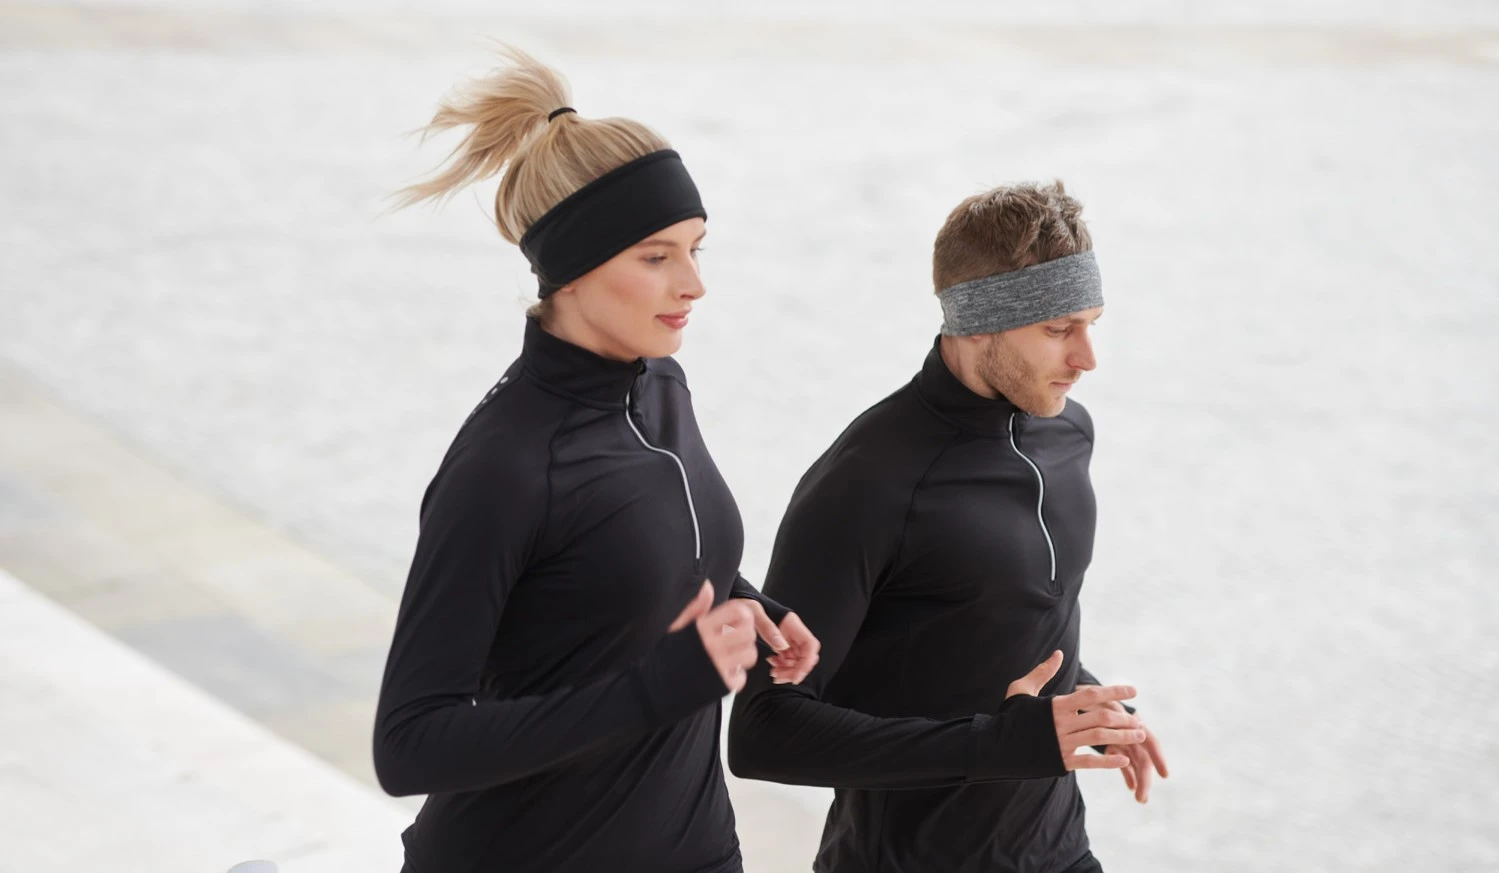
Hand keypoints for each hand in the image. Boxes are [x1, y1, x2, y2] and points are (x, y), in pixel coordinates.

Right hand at [669, 581, 758, 691]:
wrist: (651, 689)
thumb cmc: (664, 657)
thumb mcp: (675, 629)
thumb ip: (694, 608)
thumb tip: (707, 586)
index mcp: (701, 628)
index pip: (736, 611)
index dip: (743, 613)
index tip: (737, 620)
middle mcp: (711, 646)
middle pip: (749, 632)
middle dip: (746, 634)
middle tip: (736, 639)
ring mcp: (717, 666)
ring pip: (750, 654)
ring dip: (744, 656)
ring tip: (732, 656)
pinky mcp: (719, 685)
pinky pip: (741, 678)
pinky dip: (736, 677)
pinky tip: (724, 673)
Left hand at [736, 599, 821, 684]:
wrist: (741, 602)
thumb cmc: (748, 603)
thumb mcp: (755, 613)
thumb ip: (768, 629)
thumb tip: (782, 646)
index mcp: (791, 623)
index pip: (810, 644)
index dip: (807, 662)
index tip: (796, 675)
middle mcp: (793, 632)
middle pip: (805, 656)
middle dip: (796, 670)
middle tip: (780, 677)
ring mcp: (788, 638)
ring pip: (798, 660)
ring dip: (789, 671)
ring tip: (774, 673)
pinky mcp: (782, 643)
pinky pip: (788, 659)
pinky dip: (782, 667)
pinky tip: (772, 665)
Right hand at [1005, 650, 1144, 771]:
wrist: (994, 747)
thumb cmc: (1008, 716)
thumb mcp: (1021, 689)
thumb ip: (1042, 672)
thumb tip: (1059, 654)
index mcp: (1056, 705)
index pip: (1091, 695)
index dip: (1114, 691)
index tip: (1134, 690)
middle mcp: (1062, 723)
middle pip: (1101, 717)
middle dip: (1124, 718)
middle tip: (1140, 721)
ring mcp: (1062, 743)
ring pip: (1099, 738)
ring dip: (1123, 737)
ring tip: (1140, 737)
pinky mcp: (1060, 761)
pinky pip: (1089, 761)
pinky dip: (1108, 761)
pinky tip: (1124, 759)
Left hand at [1092, 700, 1168, 802]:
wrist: (1084, 698)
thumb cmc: (1093, 698)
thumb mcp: (1101, 701)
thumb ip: (1113, 711)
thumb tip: (1128, 716)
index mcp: (1131, 722)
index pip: (1150, 741)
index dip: (1158, 757)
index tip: (1164, 775)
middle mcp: (1131, 733)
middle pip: (1143, 757)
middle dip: (1145, 779)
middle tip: (1142, 799)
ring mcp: (1124, 740)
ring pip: (1136, 763)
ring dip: (1139, 780)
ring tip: (1141, 799)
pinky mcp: (1115, 746)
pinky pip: (1125, 763)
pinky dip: (1128, 773)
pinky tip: (1131, 787)